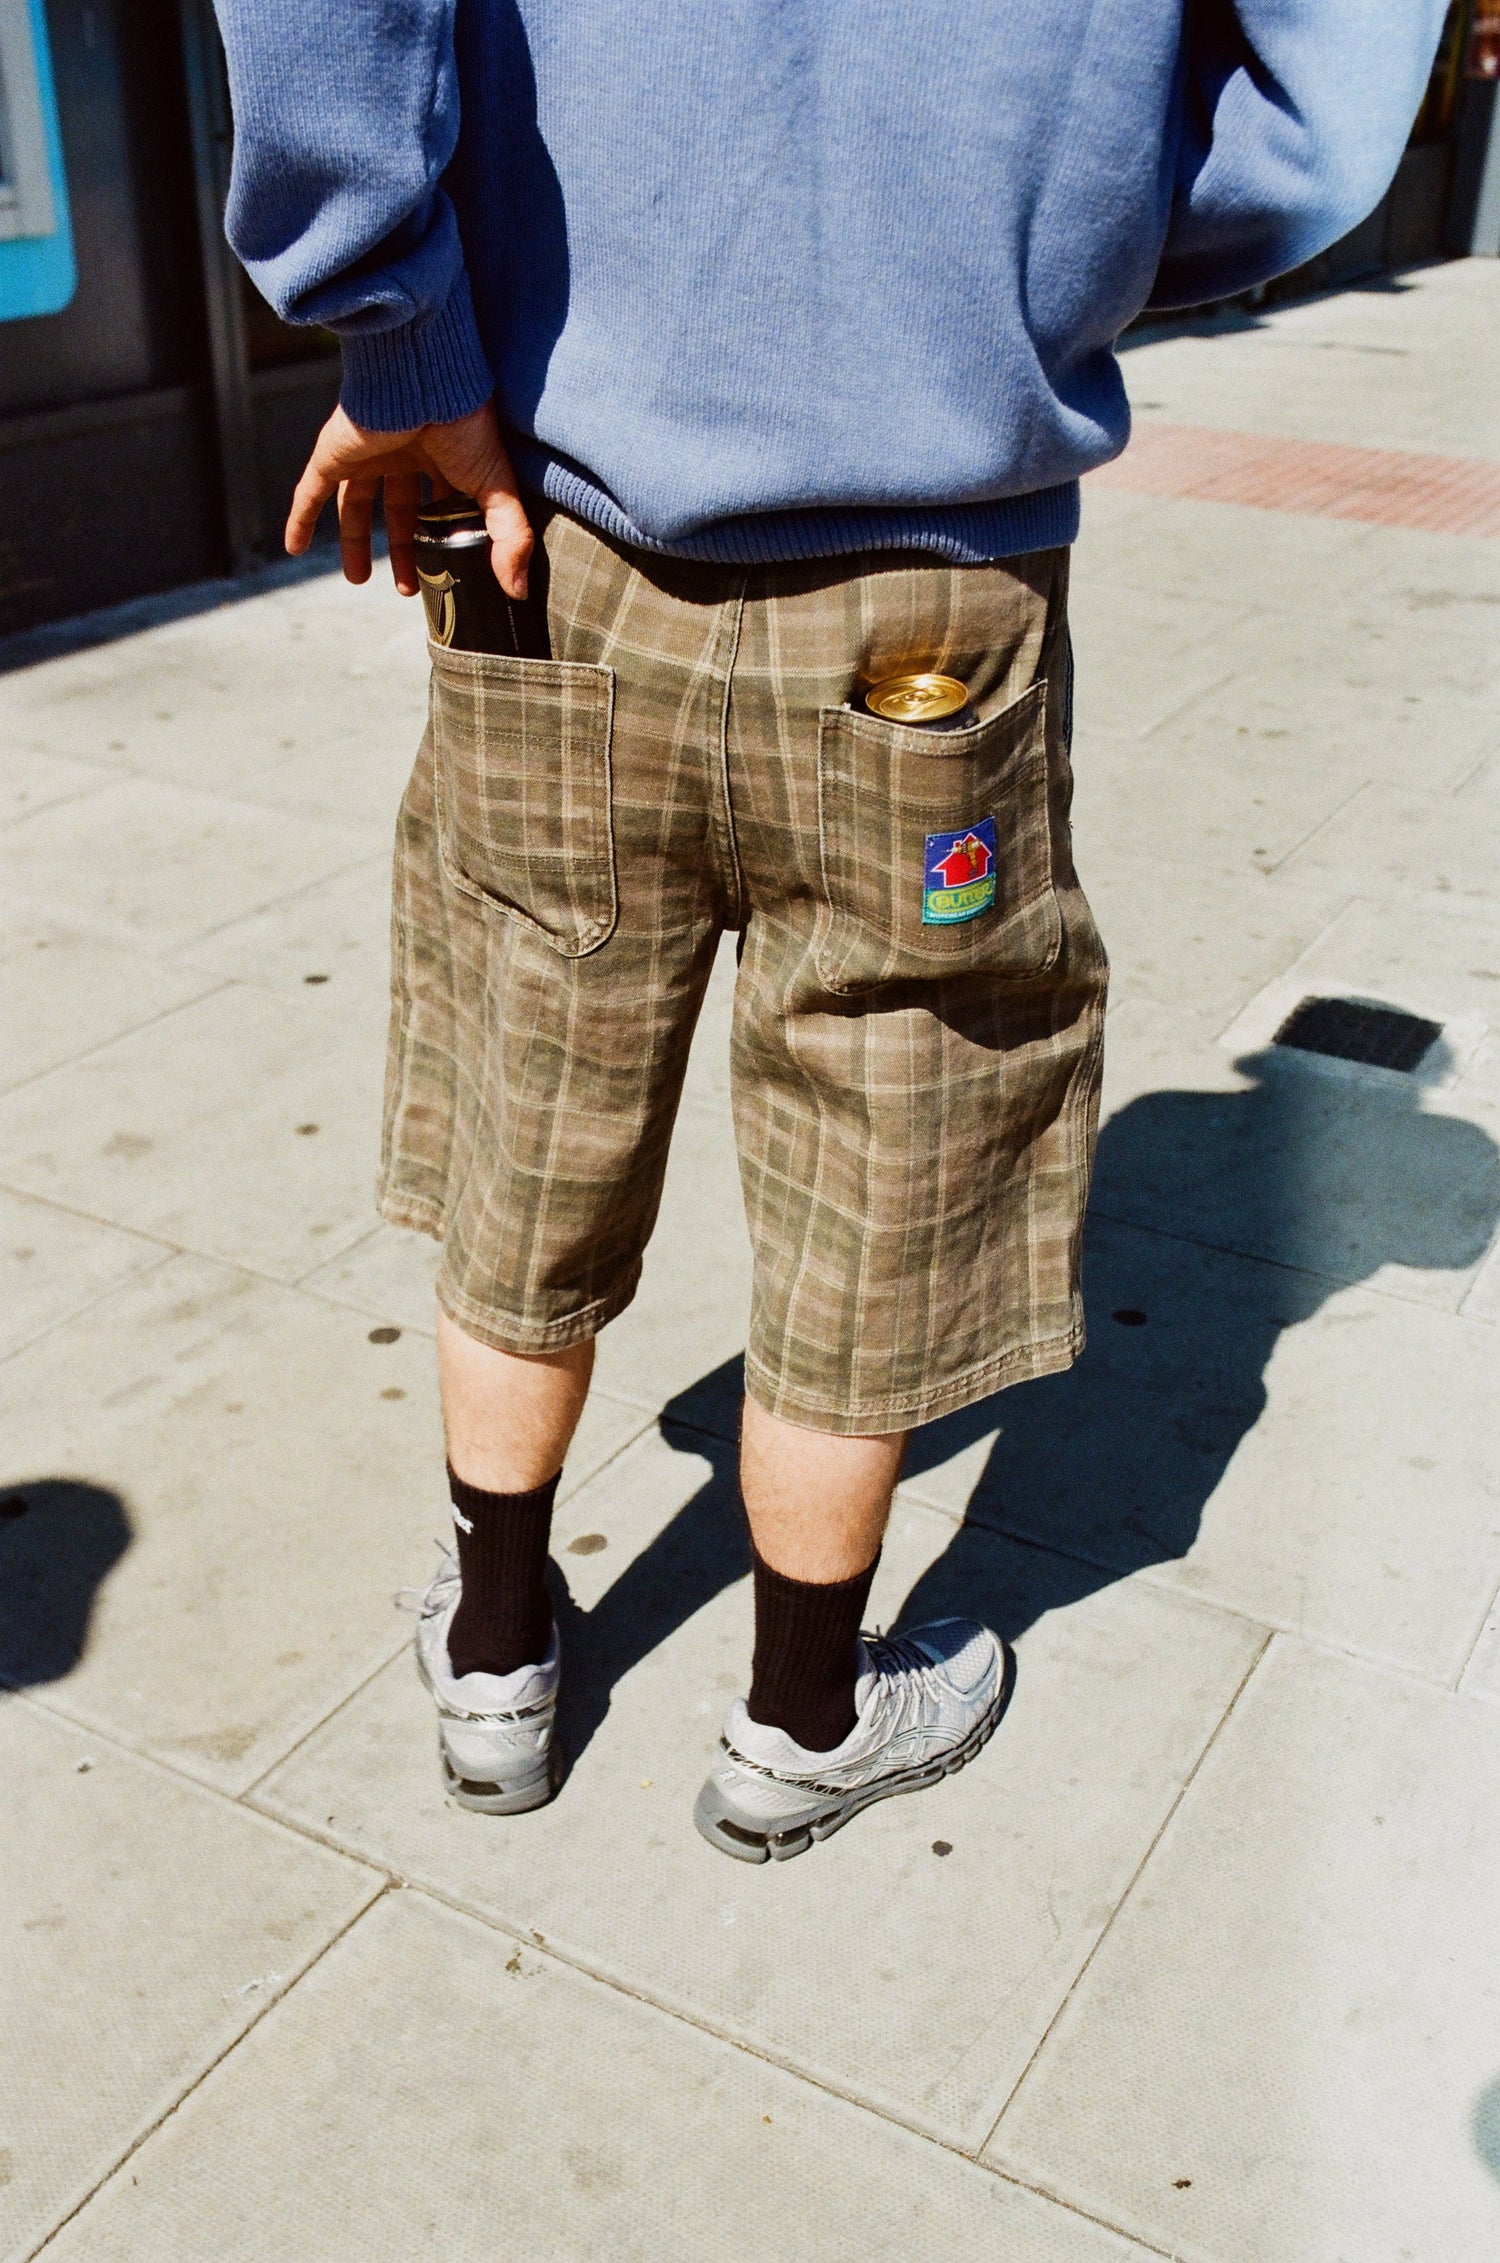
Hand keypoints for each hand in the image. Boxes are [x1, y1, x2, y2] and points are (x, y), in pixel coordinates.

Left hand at [284, 399, 533, 598]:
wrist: (423, 375)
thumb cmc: (466, 422)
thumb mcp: (497, 486)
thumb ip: (510, 538)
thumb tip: (519, 589)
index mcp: (442, 457)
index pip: (440, 506)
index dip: (443, 540)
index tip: (448, 574)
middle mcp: (402, 453)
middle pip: (398, 510)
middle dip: (402, 548)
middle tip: (408, 587)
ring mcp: (366, 452)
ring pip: (355, 503)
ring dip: (354, 542)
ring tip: (359, 579)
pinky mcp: (334, 452)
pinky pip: (310, 489)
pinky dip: (300, 517)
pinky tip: (293, 547)